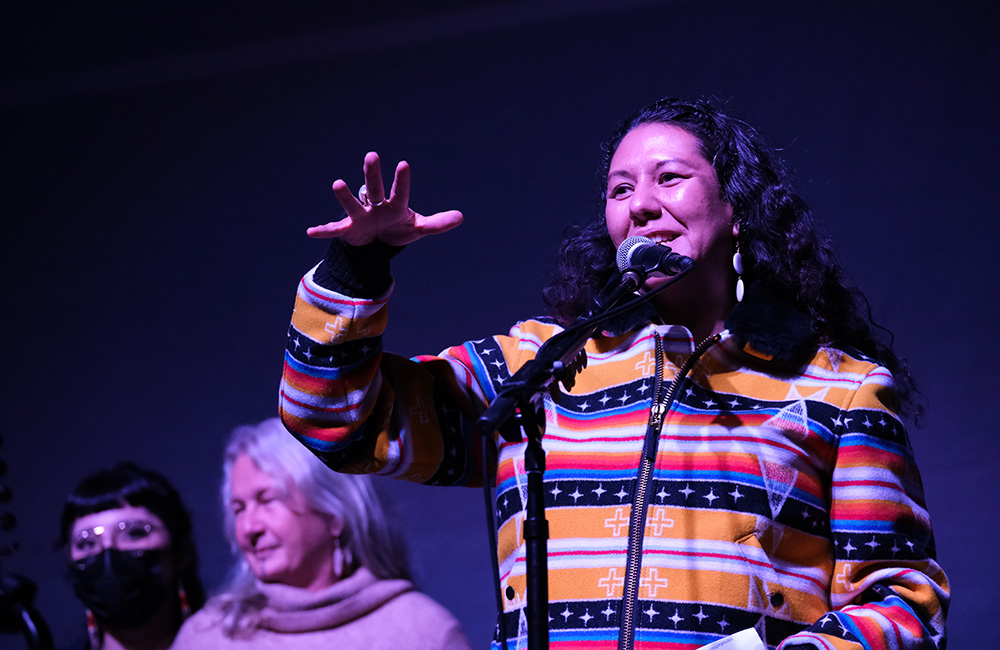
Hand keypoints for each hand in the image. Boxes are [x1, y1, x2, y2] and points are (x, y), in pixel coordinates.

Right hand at [306, 151, 463, 245]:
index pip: (400, 191)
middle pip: (374, 188)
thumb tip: (461, 217)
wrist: (379, 241)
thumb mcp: (419, 227)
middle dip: (373, 174)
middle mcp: (376, 205)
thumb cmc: (399, 227)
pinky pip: (335, 230)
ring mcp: (361, 216)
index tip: (404, 164)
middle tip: (372, 155)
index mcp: (396, 204)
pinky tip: (310, 232)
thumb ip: (437, 223)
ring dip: (346, 196)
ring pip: (353, 205)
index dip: (402, 180)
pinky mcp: (349, 229)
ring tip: (337, 183)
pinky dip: (323, 231)